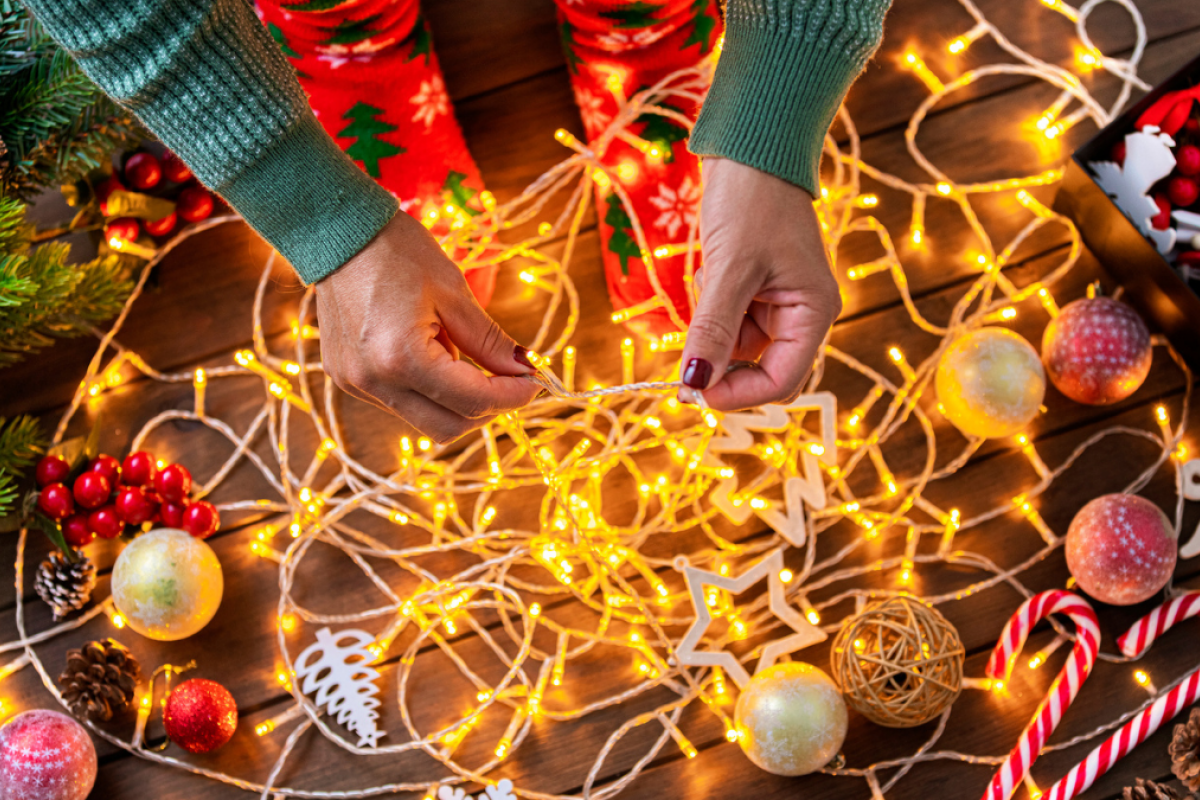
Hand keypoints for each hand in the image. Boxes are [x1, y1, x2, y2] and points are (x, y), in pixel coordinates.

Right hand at [314, 212, 539, 442]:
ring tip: (458, 351)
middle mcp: (374, 382)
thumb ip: (490, 342)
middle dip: (487, 408)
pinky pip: (400, 403)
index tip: (535, 380)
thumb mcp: (454, 293)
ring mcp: (356, 385)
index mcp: (402, 359)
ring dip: (457, 400)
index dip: (512, 395)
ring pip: (425, 420)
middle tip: (510, 380)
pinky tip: (429, 352)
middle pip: (449, 428)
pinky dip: (428, 391)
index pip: (473, 401)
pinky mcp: (347, 379)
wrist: (338, 232)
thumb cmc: (398, 252)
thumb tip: (524, 371)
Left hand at [680, 157, 841, 410]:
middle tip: (687, 348)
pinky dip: (710, 307)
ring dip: (712, 327)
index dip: (739, 394)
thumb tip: (695, 383)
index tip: (694, 389)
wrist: (751, 147)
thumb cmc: (752, 200)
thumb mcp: (729, 269)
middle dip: (723, 361)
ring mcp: (778, 302)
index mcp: (813, 312)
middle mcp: (801, 313)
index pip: (782, 380)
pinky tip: (710, 269)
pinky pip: (728, 319)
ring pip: (737, 345)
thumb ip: (713, 331)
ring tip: (708, 279)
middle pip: (760, 368)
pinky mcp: (755, 288)